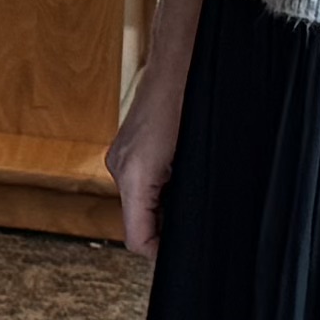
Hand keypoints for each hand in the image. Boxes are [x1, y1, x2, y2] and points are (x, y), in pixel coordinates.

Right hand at [109, 43, 189, 252]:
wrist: (182, 61)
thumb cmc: (193, 104)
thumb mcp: (195, 160)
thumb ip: (182, 200)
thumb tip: (184, 231)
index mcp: (135, 176)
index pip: (137, 239)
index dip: (160, 254)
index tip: (184, 257)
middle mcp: (121, 168)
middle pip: (139, 221)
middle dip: (166, 228)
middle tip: (199, 228)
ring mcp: (123, 156)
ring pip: (142, 201)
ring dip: (167, 206)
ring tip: (198, 198)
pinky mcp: (129, 146)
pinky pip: (142, 180)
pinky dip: (162, 187)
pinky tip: (187, 176)